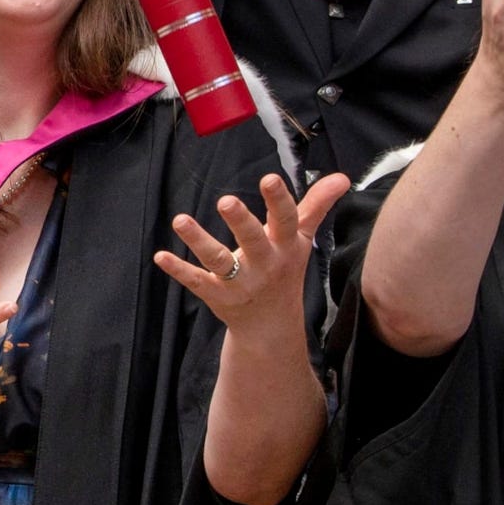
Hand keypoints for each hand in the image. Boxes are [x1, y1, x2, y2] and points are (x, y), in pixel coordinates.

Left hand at [157, 173, 350, 327]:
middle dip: (241, 222)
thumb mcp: (301, 240)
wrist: (272, 327)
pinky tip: (160, 256)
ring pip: (219, 261)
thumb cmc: (285, 271)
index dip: (279, 201)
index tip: (269, 178)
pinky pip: (197, 281)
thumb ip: (316, 206)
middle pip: (253, 241)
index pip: (286, 220)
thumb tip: (343, 177)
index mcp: (284, 246)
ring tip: (180, 220)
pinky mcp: (217, 295)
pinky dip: (178, 270)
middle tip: (226, 201)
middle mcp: (264, 265)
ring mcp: (239, 282)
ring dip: (199, 241)